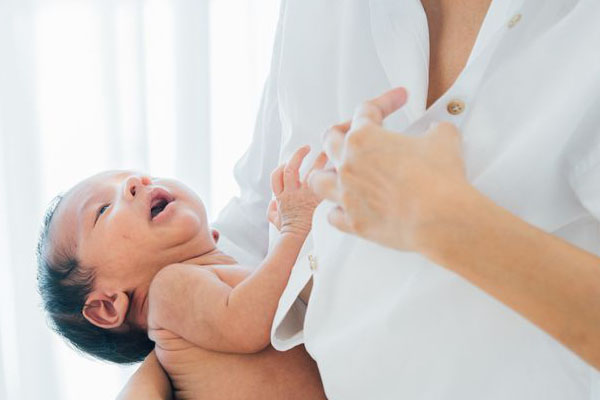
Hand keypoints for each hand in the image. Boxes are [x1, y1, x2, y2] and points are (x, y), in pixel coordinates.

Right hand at [268, 146, 327, 236]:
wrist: (295, 236)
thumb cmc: (286, 228)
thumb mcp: (273, 217)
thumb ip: (271, 209)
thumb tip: (273, 203)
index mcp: (280, 194)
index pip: (276, 175)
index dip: (281, 166)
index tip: (288, 161)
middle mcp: (290, 192)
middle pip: (290, 168)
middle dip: (297, 155)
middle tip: (306, 148)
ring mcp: (303, 195)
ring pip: (308, 172)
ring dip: (318, 161)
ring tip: (325, 152)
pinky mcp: (315, 199)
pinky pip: (322, 184)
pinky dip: (329, 176)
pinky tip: (335, 169)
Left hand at [308, 87, 468, 251]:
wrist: (440, 218)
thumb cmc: (438, 181)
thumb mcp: (443, 139)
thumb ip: (435, 129)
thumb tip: (437, 131)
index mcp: (363, 139)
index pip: (366, 110)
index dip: (385, 101)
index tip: (398, 99)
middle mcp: (348, 165)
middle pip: (330, 140)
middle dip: (343, 131)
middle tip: (356, 131)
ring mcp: (347, 194)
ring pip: (318, 180)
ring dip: (328, 173)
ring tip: (338, 172)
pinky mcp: (354, 222)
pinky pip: (333, 215)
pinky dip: (339, 210)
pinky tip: (348, 207)